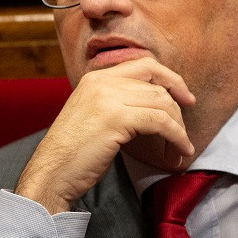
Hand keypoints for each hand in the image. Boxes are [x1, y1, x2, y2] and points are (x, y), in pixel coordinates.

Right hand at [16, 57, 196, 213]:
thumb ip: (117, 103)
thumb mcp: (93, 116)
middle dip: (178, 106)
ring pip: (162, 102)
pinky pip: (161, 121)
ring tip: (182, 148)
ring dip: (179, 128)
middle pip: (157, 83)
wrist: (51, 173)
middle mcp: (102, 81)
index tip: (184, 97)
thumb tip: (154, 107)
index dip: (170, 78)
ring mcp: (109, 97)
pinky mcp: (117, 118)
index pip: (144, 64)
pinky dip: (177, 136)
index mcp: (95, 78)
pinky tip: (180, 150)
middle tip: (186, 129)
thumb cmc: (73, 154)